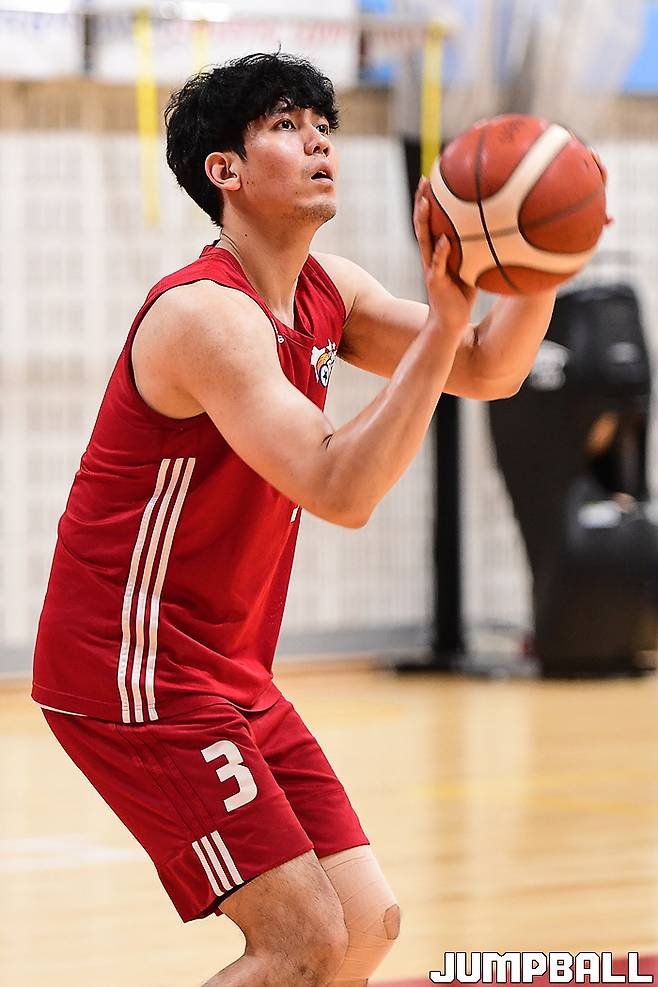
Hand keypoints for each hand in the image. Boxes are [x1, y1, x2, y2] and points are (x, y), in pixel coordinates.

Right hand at [413, 177, 477, 335]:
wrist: (449, 323)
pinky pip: (438, 264)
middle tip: (424, 180)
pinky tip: (445, 240)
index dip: (429, 201)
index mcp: (437, 252)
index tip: (432, 179)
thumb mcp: (472, 268)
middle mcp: (430, 257)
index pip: (430, 221)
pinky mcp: (435, 282)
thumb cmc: (461, 297)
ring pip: (424, 240)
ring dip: (423, 220)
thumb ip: (479, 251)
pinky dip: (442, 252)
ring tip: (426, 201)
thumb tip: (502, 234)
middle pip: (422, 224)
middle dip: (422, 202)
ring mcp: (431, 268)